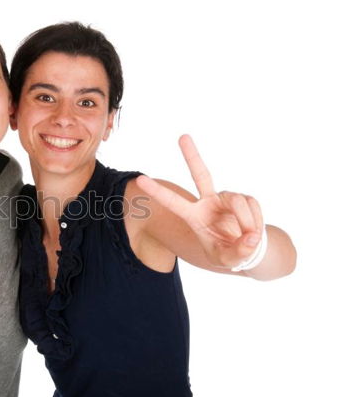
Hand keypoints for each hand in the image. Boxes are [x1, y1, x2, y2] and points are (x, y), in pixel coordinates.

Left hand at [135, 134, 263, 269]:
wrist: (246, 249)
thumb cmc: (228, 254)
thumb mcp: (227, 260)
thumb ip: (237, 252)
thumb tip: (250, 237)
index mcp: (194, 216)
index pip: (173, 202)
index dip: (157, 191)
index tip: (140, 180)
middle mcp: (208, 202)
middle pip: (201, 174)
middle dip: (192, 155)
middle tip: (182, 136)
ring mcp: (226, 198)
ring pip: (238, 200)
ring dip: (247, 221)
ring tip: (248, 237)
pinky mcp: (243, 198)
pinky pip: (252, 205)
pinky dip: (256, 220)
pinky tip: (253, 230)